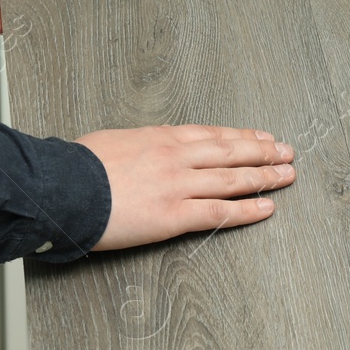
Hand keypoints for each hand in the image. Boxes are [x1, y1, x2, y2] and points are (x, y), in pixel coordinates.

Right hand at [74, 125, 296, 250]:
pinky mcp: (174, 215)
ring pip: (233, 179)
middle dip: (263, 152)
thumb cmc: (76, 167)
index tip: (261, 136)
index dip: (241, 135)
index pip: (212, 134)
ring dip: (265, 177)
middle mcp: (176, 157)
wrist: (62, 187)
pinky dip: (248, 210)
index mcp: (160, 137)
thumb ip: (137, 146)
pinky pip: (220, 212)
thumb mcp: (111, 142)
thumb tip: (141, 152)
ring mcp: (179, 185)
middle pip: (231, 152)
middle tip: (287, 152)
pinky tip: (267, 208)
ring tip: (287, 176)